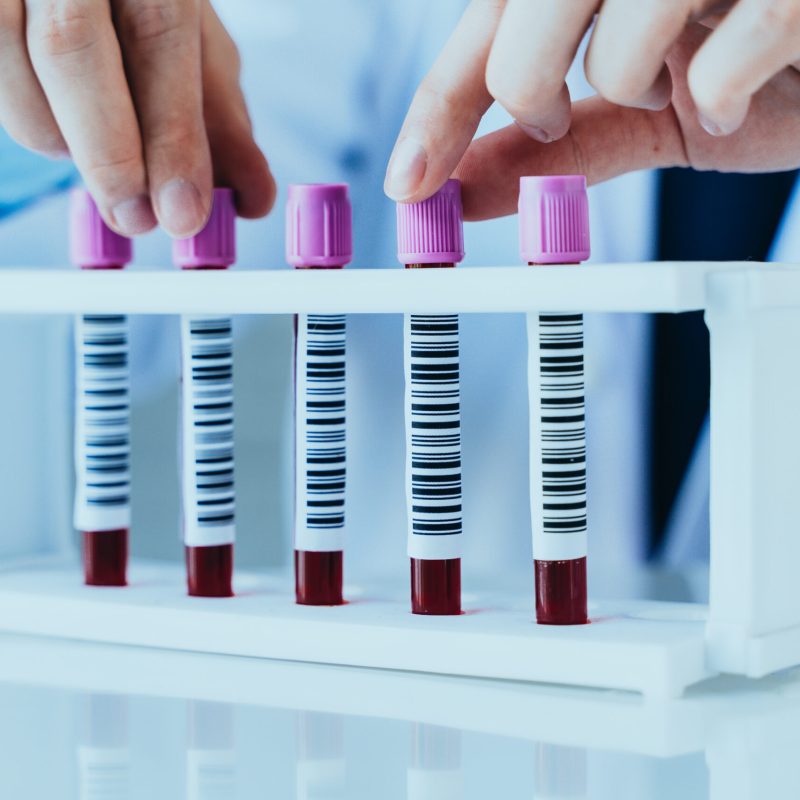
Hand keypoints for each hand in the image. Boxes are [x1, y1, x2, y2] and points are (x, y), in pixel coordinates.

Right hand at [0, 0, 275, 235]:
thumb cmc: (139, 5)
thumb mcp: (195, 47)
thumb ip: (222, 118)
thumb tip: (254, 198)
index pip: (157, 37)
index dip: (171, 136)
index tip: (184, 213)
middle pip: (71, 50)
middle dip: (110, 156)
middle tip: (137, 218)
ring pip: (16, 79)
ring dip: (64, 143)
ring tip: (102, 147)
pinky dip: (30, 120)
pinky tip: (61, 116)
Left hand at [385, 0, 799, 219]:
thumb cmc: (753, 69)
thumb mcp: (641, 114)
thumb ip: (558, 146)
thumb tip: (460, 191)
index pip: (488, 25)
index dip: (439, 108)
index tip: (409, 181)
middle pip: (526, 13)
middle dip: (529, 87)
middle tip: (559, 111)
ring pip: (614, 41)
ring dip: (639, 83)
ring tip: (685, 78)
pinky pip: (720, 61)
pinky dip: (723, 97)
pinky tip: (749, 87)